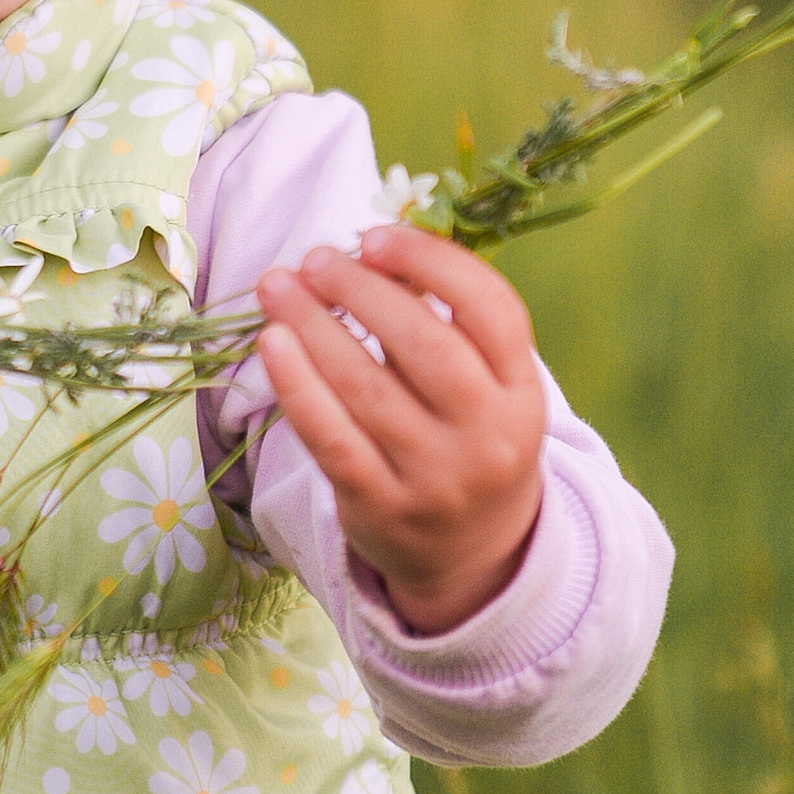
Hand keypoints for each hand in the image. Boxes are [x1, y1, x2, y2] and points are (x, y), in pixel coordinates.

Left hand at [253, 224, 545, 633]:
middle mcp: (487, 436)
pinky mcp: (380, 508)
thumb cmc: (468, 440)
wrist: (473, 555)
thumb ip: (446, 324)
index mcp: (521, 392)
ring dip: (314, 326)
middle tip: (316, 259)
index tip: (376, 238)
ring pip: (367, 388)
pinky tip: (271, 343)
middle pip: (425, 346)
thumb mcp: (488, 388)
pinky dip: (297, 386)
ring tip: (278, 286)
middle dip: (361, 291)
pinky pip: (331, 438)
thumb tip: (368, 249)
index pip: (492, 310)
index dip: (432, 262)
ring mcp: (434, 478)